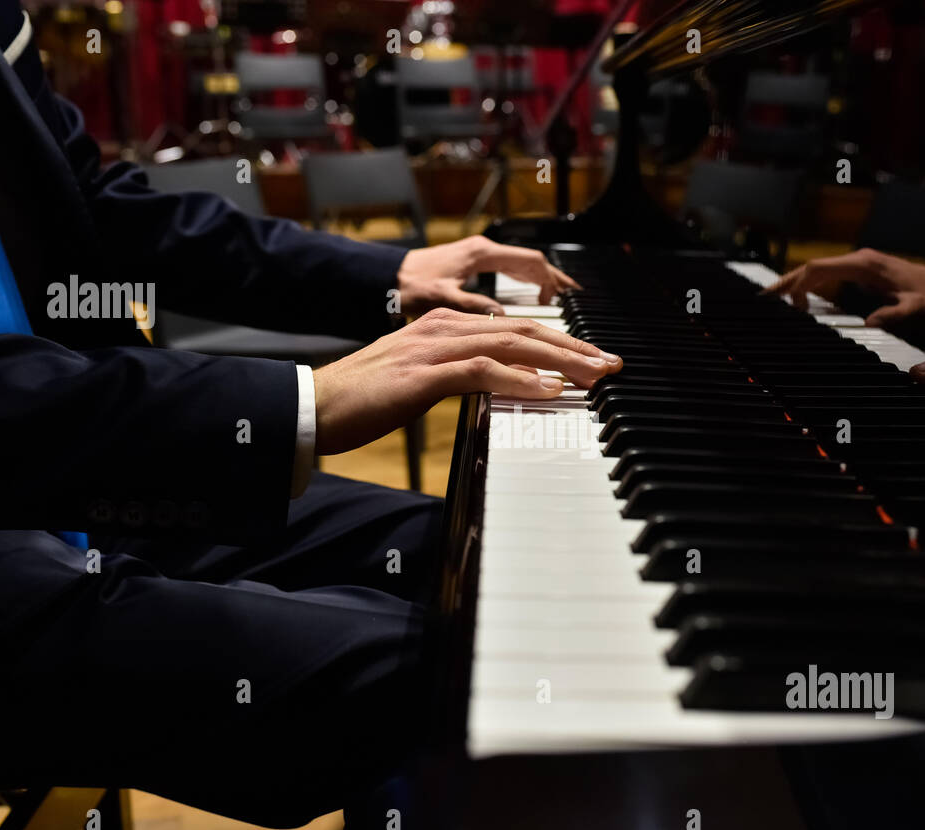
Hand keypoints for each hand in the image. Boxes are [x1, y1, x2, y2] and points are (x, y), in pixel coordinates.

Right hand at [312, 309, 620, 453]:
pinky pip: (481, 372)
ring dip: (560, 361)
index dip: (560, 344)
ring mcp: (434, 348)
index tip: (593, 362)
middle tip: (611, 365)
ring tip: (594, 376)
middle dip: (574, 349)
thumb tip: (501, 390)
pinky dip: (519, 380)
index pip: (516, 331)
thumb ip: (460, 378)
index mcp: (445, 328)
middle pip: (524, 332)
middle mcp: (445, 329)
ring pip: (512, 346)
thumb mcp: (421, 383)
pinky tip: (547, 390)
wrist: (313, 407)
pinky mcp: (423, 374)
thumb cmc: (363, 400)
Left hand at [397, 236, 579, 314]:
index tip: (564, 302)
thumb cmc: (407, 285)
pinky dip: (530, 286)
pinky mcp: (475, 268)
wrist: (382, 278)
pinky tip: (537, 301)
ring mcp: (480, 258)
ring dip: (547, 284)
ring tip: (567, 304)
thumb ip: (475, 306)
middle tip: (578, 304)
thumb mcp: (440, 298)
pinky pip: (512, 274)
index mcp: (482, 254)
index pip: (531, 263)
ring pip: (524, 269)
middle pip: (534, 266)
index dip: (553, 282)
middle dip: (557, 283)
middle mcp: (484, 251)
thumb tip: (506, 318)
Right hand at [766, 248, 924, 325]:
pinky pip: (827, 275)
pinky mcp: (859, 271)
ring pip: (817, 270)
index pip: (820, 269)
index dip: (798, 283)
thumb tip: (868, 324)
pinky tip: (800, 299)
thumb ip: (893, 314)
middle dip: (786, 282)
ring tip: (772, 300)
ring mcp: (858, 264)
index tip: (784, 301)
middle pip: (812, 267)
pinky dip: (809, 285)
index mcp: (864, 265)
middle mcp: (858, 260)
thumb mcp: (915, 308)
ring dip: (795, 284)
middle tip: (762, 297)